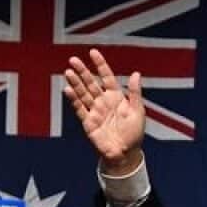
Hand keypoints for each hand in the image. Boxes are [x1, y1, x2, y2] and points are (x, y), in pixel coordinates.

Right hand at [63, 49, 146, 172]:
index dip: (100, 65)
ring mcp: (95, 111)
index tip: (93, 52)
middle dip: (83, 71)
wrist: (126, 154)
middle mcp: (103, 102)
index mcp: (116, 97)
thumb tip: (136, 73)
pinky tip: (68, 89)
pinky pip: (80, 109)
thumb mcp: (138, 111)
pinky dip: (74, 100)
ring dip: (75, 83)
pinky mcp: (88, 122)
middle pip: (91, 83)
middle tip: (73, 59)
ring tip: (68, 71)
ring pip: (83, 93)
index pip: (106, 77)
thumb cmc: (134, 133)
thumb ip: (135, 93)